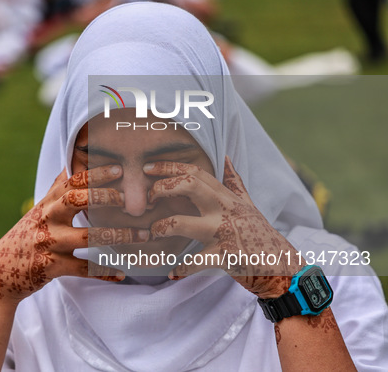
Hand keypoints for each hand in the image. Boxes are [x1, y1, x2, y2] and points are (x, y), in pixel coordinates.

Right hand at [0, 165, 145, 320]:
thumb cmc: (26, 237)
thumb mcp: (39, 210)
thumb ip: (57, 189)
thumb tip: (72, 163)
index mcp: (47, 203)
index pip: (71, 180)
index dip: (95, 172)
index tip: (119, 168)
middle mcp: (47, 219)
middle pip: (76, 199)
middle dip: (105, 196)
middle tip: (131, 198)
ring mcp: (48, 243)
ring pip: (87, 236)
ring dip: (118, 236)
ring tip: (143, 235)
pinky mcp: (50, 267)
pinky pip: (83, 268)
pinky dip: (103, 271)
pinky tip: (122, 273)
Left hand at [146, 156, 302, 297]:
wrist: (283, 267)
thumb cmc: (261, 234)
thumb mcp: (248, 205)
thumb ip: (234, 182)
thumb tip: (227, 158)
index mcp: (226, 197)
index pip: (196, 172)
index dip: (169, 167)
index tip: (147, 168)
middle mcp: (224, 210)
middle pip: (190, 185)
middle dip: (163, 188)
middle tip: (149, 198)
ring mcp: (224, 232)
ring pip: (183, 223)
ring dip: (162, 227)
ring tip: (153, 233)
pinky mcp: (224, 257)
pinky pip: (194, 262)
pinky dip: (181, 268)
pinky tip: (172, 272)